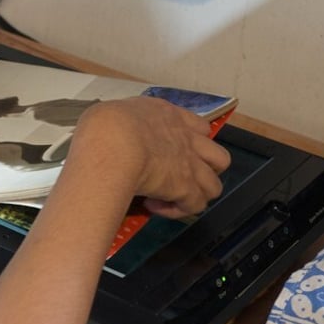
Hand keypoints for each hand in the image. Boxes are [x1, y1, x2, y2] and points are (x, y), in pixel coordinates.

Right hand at [69, 97, 230, 217]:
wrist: (112, 143)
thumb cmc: (105, 124)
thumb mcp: (111, 113)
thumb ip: (121, 123)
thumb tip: (109, 135)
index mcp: (169, 115)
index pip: (199, 127)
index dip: (191, 141)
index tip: (168, 152)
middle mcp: (186, 138)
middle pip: (218, 157)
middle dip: (203, 170)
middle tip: (177, 176)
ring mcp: (190, 165)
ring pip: (213, 185)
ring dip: (194, 193)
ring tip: (170, 196)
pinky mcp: (186, 189)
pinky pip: (195, 205)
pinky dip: (177, 209)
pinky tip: (154, 206)